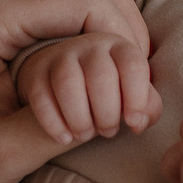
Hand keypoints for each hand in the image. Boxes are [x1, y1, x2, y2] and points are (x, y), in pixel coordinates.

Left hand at [0, 0, 152, 182]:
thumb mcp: (4, 154)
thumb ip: (63, 125)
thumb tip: (121, 102)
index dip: (124, 34)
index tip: (134, 81)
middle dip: (124, 16)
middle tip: (135, 68)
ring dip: (110, 11)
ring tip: (123, 62)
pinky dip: (90, 14)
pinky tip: (98, 55)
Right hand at [13, 31, 162, 147]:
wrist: (65, 83)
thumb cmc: (109, 91)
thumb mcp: (131, 94)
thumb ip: (147, 106)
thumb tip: (138, 122)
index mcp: (119, 46)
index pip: (134, 65)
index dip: (137, 98)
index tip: (133, 122)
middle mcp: (90, 44)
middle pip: (100, 76)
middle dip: (107, 113)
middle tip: (108, 131)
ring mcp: (60, 55)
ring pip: (68, 84)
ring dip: (79, 118)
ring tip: (85, 134)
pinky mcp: (36, 72)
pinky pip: (41, 97)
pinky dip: (53, 123)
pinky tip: (64, 138)